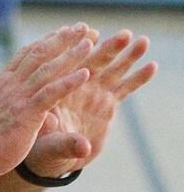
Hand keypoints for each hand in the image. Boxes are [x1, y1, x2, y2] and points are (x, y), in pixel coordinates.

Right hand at [0, 24, 96, 173]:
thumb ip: (7, 97)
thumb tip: (15, 93)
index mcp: (3, 82)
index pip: (27, 53)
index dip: (48, 40)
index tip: (64, 31)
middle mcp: (11, 84)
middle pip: (40, 53)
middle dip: (63, 39)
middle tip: (83, 27)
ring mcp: (19, 97)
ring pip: (48, 69)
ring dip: (71, 54)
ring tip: (90, 43)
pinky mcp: (27, 113)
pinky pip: (51, 93)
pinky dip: (69, 82)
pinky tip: (86, 74)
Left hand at [21, 29, 155, 178]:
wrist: (52, 156)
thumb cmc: (41, 147)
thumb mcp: (49, 146)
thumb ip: (65, 144)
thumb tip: (81, 146)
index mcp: (56, 91)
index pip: (67, 67)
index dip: (78, 51)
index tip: (91, 37)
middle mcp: (75, 87)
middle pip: (93, 62)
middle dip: (108, 48)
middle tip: (124, 35)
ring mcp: (92, 93)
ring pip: (112, 70)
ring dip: (127, 56)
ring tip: (142, 41)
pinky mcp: (106, 104)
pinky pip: (124, 88)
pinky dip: (138, 78)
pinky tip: (152, 66)